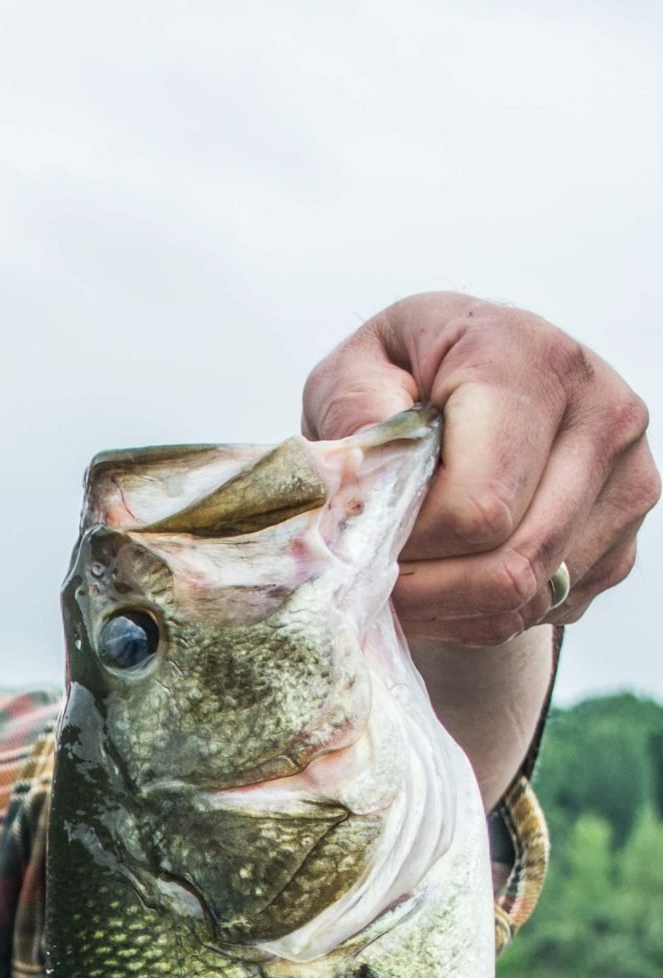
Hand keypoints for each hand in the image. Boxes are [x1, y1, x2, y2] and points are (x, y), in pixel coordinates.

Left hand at [303, 293, 656, 643]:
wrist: (476, 386)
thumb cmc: (408, 377)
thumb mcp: (357, 368)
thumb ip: (351, 408)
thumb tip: (360, 472)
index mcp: (529, 362)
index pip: (477, 506)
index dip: (409, 545)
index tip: (365, 539)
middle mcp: (599, 415)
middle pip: (510, 564)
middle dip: (425, 590)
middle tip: (374, 579)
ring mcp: (627, 479)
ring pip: (528, 597)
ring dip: (449, 610)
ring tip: (405, 581)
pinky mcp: (626, 536)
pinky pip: (546, 610)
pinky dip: (484, 615)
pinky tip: (452, 574)